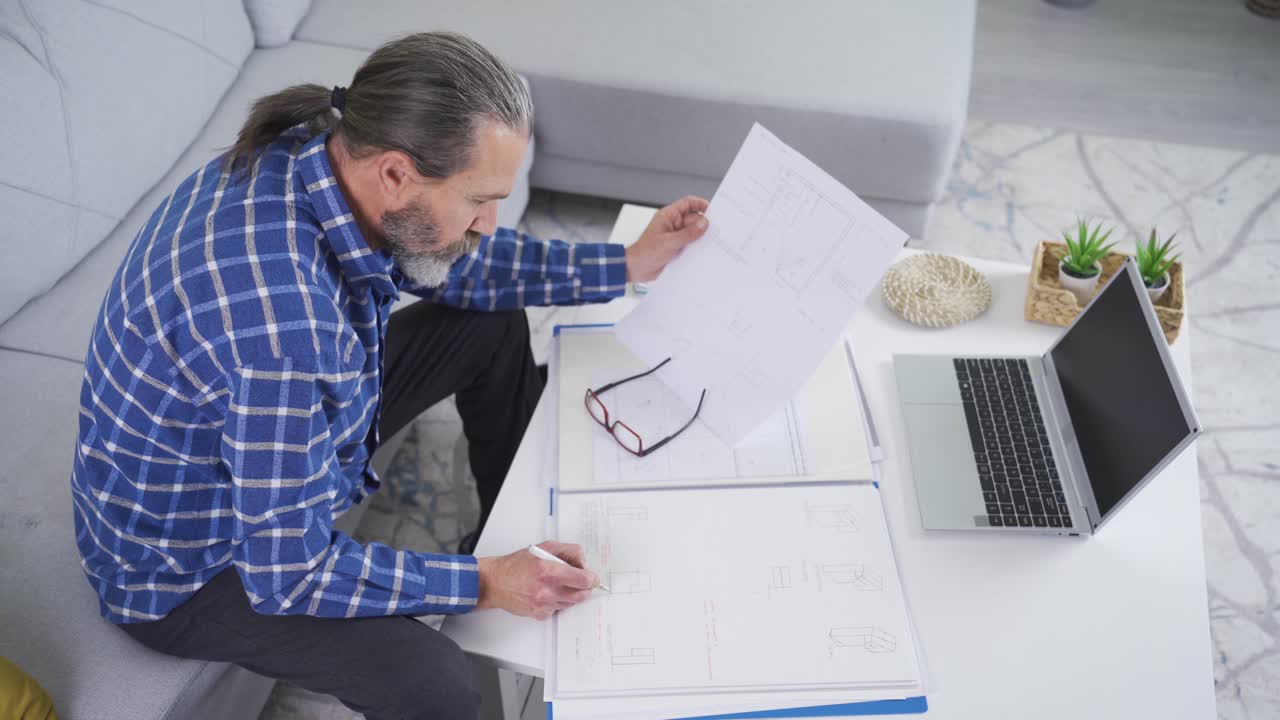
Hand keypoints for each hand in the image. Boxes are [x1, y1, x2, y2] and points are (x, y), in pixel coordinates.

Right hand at [476, 541, 597, 620]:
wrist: (495, 582)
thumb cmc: (516, 565)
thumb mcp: (543, 548)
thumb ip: (567, 551)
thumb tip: (583, 561)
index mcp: (549, 571)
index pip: (584, 580)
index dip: (591, 578)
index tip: (590, 576)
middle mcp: (547, 591)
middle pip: (581, 595)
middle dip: (583, 587)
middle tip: (577, 580)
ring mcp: (544, 605)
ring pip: (571, 603)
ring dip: (569, 594)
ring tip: (556, 584)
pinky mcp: (540, 614)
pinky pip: (558, 610)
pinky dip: (557, 602)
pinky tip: (546, 593)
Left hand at [625, 196, 710, 282]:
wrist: (636, 269)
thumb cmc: (645, 252)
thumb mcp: (669, 242)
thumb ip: (688, 233)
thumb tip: (703, 224)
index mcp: (668, 216)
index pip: (688, 204)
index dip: (700, 204)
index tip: (712, 211)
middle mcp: (673, 225)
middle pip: (694, 219)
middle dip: (703, 225)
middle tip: (712, 233)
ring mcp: (676, 236)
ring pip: (694, 233)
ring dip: (699, 238)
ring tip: (706, 244)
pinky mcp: (677, 248)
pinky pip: (691, 245)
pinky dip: (696, 248)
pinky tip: (700, 253)